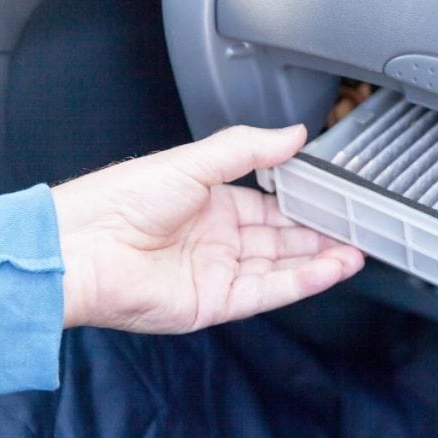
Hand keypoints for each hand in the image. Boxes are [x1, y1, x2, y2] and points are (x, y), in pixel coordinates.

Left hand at [52, 125, 363, 332]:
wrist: (80, 248)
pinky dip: (303, 281)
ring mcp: (218, 273)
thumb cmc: (118, 200)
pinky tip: (331, 268)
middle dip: (319, 234)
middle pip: (281, 238)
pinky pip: (270, 291)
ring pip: (282, 267)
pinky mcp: (216, 303)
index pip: (269, 205)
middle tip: (356, 228)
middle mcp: (216, 240)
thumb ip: (248, 149)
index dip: (303, 203)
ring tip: (356, 249)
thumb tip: (294, 134)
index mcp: (209, 204)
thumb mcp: (193, 161)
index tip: (335, 198)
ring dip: (320, 259)